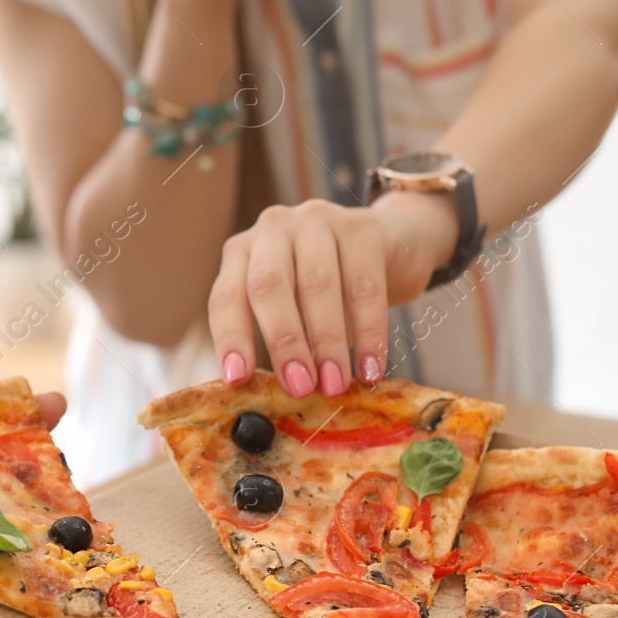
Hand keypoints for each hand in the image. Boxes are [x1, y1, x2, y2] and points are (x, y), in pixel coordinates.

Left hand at [208, 192, 458, 395]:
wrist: (391, 244)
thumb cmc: (330, 288)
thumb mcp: (293, 305)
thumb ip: (277, 338)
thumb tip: (271, 397)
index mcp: (242, 252)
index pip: (226, 296)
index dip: (230, 338)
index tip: (237, 380)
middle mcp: (273, 229)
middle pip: (269, 285)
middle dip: (283, 341)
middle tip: (299, 387)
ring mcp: (317, 221)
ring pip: (318, 285)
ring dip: (326, 342)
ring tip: (334, 385)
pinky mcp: (363, 227)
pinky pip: (364, 286)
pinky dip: (369, 333)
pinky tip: (371, 368)